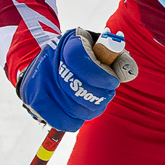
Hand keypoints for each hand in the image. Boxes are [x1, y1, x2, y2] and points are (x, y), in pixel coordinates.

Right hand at [16, 27, 136, 131]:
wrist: (46, 63)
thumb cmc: (81, 56)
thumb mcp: (97, 47)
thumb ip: (114, 56)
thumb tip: (128, 72)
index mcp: (67, 43)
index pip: (79, 59)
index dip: (99, 75)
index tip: (113, 83)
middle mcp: (49, 61)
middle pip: (77, 87)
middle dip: (98, 96)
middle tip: (106, 95)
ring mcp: (39, 82)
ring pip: (71, 107)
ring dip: (90, 110)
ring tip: (96, 104)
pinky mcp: (35, 101)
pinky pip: (61, 121)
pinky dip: (76, 121)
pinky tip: (81, 113)